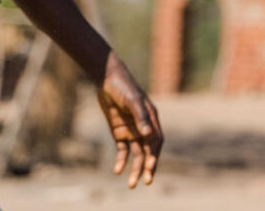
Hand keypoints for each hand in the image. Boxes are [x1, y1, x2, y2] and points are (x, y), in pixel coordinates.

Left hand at [96, 51, 162, 187]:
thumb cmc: (124, 87)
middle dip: (147, 167)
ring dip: (135, 168)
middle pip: (148, 151)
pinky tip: (117, 170)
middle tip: (146, 182)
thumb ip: (140, 117)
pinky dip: (121, 160)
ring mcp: (132, 130)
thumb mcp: (132, 101)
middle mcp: (144, 127)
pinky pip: (122, 149)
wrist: (108, 79)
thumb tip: (149, 135)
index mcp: (152, 119)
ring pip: (136, 153)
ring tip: (131, 184)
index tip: (150, 168)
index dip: (155, 156)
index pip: (156, 142)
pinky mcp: (119, 131)